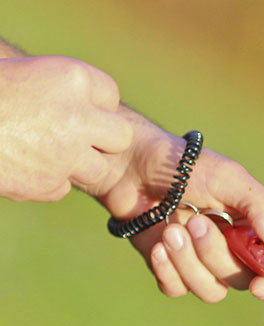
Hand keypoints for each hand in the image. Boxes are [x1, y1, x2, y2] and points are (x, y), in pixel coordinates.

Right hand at [0, 56, 131, 200]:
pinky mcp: (48, 184)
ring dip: (75, 165)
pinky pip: (62, 188)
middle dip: (100, 141)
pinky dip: (45, 183)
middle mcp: (78, 116)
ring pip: (97, 169)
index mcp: (72, 78)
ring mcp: (66, 154)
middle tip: (72, 139)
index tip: (71, 108)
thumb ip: (62, 93)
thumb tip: (95, 117)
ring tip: (40, 153)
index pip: (109, 95)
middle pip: (120, 136)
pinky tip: (20, 166)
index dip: (92, 105)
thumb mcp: (26, 76)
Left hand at [85, 111, 263, 301]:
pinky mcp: (170, 269)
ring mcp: (201, 263)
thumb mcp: (230, 179)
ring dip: (189, 262)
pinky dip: (167, 271)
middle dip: (215, 254)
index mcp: (254, 230)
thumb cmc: (187, 167)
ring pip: (210, 290)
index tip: (259, 285)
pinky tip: (157, 245)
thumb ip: (261, 208)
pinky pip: (177, 289)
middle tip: (194, 221)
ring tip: (170, 229)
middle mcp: (233, 252)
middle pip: (240, 280)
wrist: (134, 166)